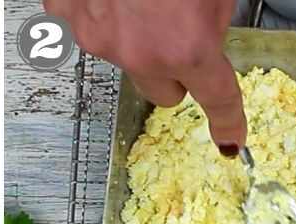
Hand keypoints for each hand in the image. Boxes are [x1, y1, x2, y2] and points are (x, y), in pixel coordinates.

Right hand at [44, 0, 246, 154]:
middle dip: (174, 69)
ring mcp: (95, 36)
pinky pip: (88, 26)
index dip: (228, 121)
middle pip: (163, 91)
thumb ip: (212, 18)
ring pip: (124, 57)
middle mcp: (137, 51)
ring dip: (135, 35)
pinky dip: (100, 10)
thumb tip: (205, 30)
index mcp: (186, 45)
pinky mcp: (64, 14)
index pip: (216, 98)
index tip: (232, 139)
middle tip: (180, 30)